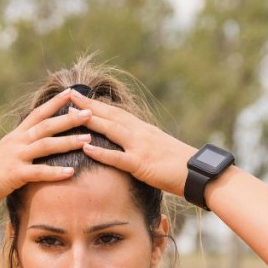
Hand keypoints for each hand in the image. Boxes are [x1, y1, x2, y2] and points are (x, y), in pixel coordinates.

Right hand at [0, 89, 93, 210]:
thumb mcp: (4, 155)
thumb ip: (20, 148)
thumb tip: (33, 145)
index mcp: (15, 136)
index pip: (38, 114)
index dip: (55, 103)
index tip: (72, 92)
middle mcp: (16, 142)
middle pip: (46, 125)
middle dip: (69, 118)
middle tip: (90, 112)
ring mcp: (15, 157)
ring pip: (46, 145)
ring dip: (68, 141)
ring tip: (88, 139)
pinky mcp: (14, 174)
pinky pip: (38, 172)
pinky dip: (55, 172)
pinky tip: (71, 172)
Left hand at [68, 90, 195, 196]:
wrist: (199, 172)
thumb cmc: (180, 165)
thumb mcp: (158, 149)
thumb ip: (142, 145)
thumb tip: (129, 147)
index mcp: (143, 130)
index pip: (117, 113)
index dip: (98, 104)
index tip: (81, 96)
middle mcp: (140, 133)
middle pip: (111, 115)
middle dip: (88, 105)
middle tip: (68, 95)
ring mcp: (140, 146)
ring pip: (111, 130)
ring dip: (90, 121)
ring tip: (70, 114)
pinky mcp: (141, 164)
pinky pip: (117, 157)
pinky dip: (101, 152)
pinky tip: (85, 147)